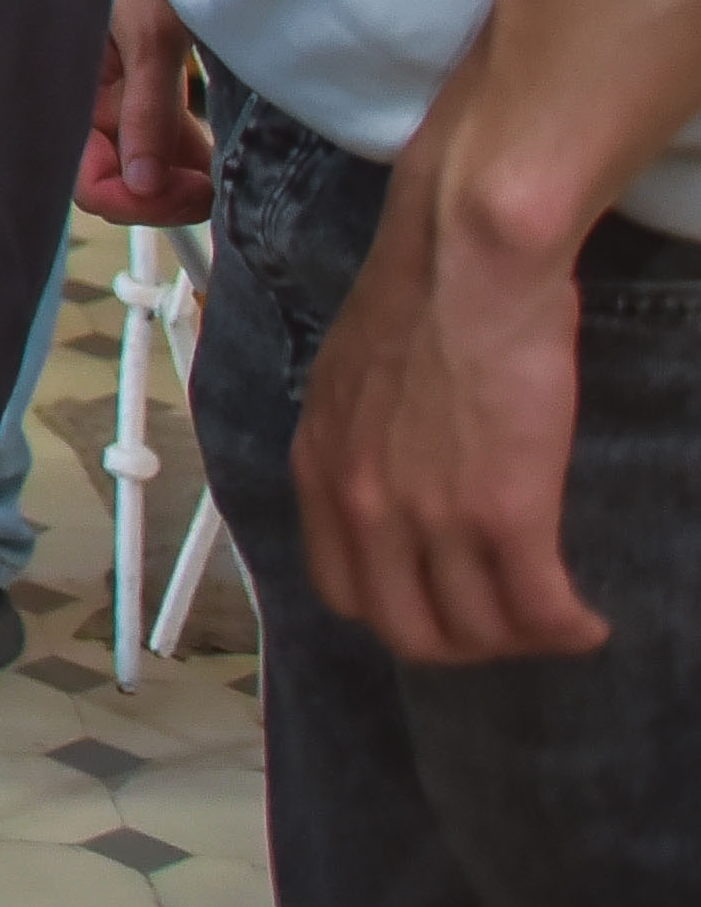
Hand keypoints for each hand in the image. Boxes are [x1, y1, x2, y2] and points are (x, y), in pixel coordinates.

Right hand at [79, 0, 210, 228]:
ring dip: (180, 173)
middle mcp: (81, 95)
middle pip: (114, 178)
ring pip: (141, 161)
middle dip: (163, 194)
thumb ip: (147, 113)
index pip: (86, 178)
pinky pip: (158, 133)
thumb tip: (145, 185)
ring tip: (221, 167)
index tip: (189, 193)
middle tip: (213, 187)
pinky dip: (186, 148)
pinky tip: (213, 146)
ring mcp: (111, 89)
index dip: (136, 200)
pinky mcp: (140, 78)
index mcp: (64, 86)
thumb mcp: (153, 35)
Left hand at [296, 168, 611, 663]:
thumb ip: (356, 444)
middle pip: (409, 630)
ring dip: (523, 640)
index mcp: (320, 470)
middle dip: (464, 645)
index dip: (397, 614)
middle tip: (508, 627)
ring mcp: (430, 516)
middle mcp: (362, 506)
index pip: (342, 592)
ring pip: (479, 630)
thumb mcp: (348, 382)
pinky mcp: (504, 511)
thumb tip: (385, 479)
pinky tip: (586, 622)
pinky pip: (539, 609)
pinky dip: (568, 629)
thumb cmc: (420, 299)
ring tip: (555, 623)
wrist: (466, 260)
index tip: (441, 607)